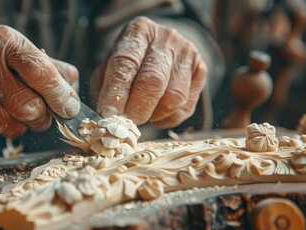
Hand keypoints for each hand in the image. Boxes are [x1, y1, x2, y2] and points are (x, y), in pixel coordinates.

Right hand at [0, 25, 79, 138]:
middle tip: (40, 113)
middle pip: (32, 108)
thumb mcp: (5, 45)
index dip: (60, 94)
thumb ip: (43, 64)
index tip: (70, 108)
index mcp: (2, 42)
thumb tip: (72, 85)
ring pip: (15, 127)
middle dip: (43, 117)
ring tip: (8, 108)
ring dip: (20, 124)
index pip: (41, 72)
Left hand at [91, 17, 206, 127]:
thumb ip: (104, 87)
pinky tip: (156, 114)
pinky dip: (168, 118)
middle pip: (153, 81)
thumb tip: (107, 116)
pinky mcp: (201, 70)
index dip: (116, 92)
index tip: (109, 114)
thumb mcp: (109, 65)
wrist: (161, 48)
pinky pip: (185, 106)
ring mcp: (187, 53)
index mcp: (138, 31)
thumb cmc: (128, 61)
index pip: (126, 64)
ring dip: (154, 114)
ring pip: (174, 97)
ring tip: (141, 116)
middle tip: (126, 123)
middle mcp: (166, 38)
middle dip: (137, 108)